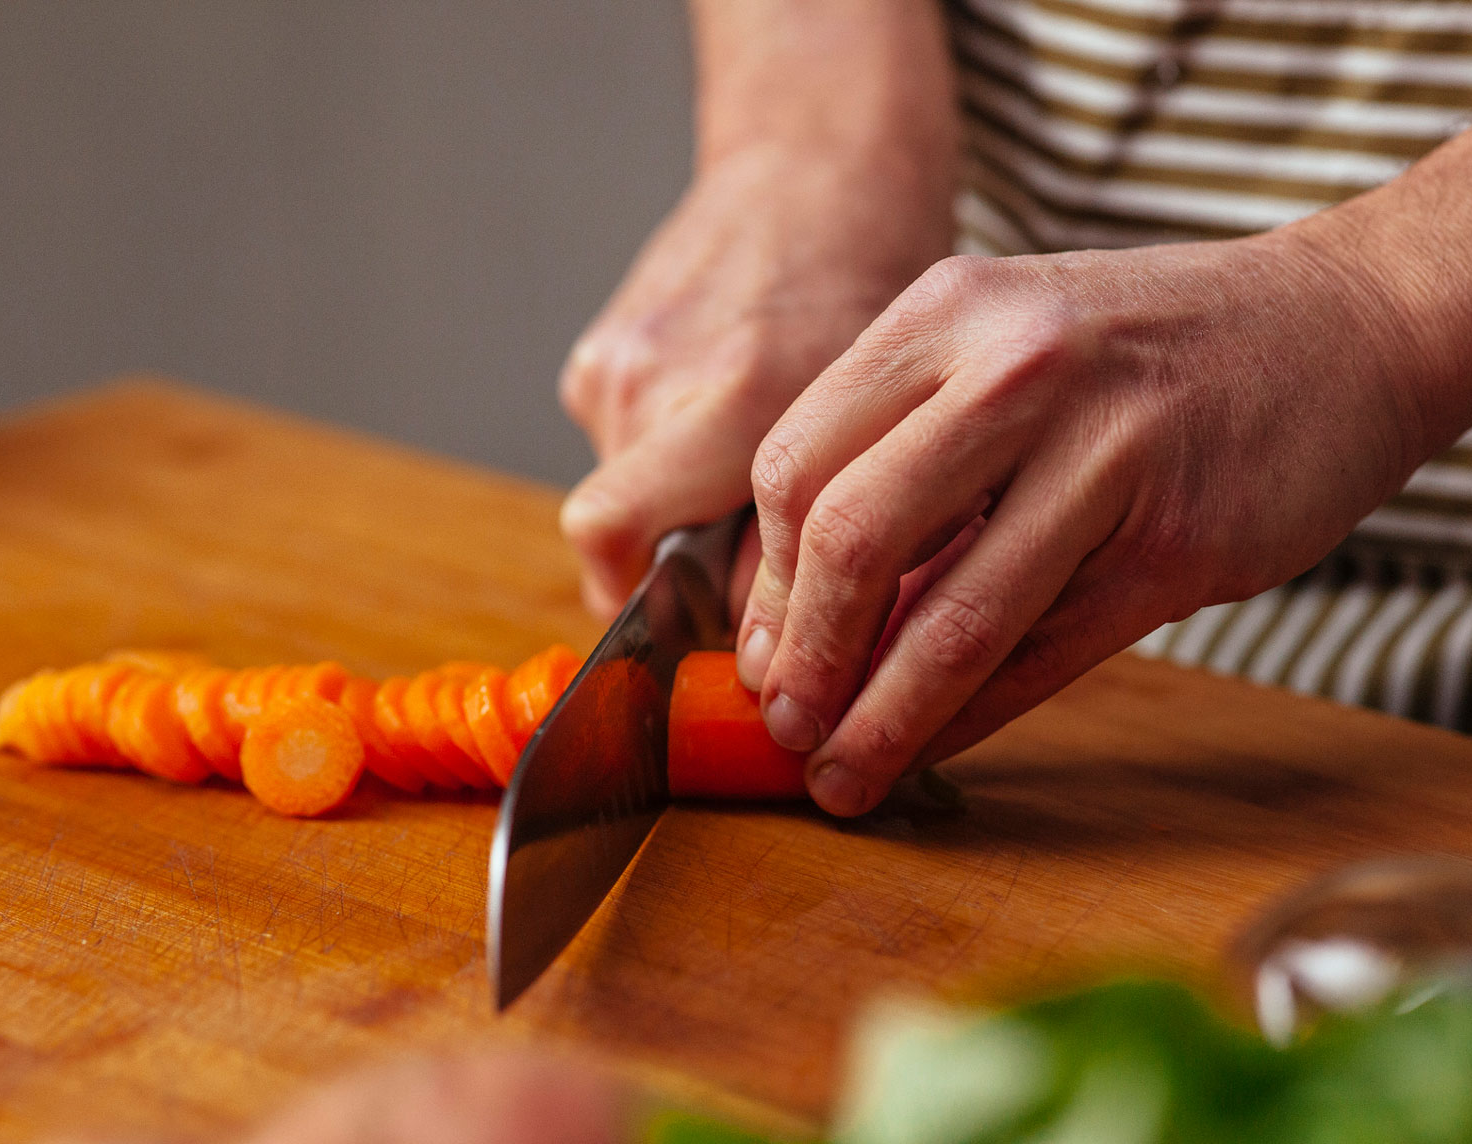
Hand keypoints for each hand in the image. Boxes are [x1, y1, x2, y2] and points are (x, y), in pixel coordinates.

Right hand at [556, 141, 949, 616]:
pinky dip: (674, 455)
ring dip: (683, 507)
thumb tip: (773, 648)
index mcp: (727, 400)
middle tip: (757, 567)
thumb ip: (810, 536)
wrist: (816, 167)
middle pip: (621, 536)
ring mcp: (613, 358)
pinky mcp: (600, 347)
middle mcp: (648, 379)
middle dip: (680, 567)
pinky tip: (731, 416)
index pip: (612, 548)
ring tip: (758, 465)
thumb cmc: (863, 283)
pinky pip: (627, 442)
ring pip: (627, 493)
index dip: (650, 610)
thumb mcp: (871, 417)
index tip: (702, 638)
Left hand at [736, 228, 1446, 815]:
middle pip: (852, 537)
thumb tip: (812, 616)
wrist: (1351, 324)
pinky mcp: (1178, 539)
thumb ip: (911, 454)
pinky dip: (975, 717)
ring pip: (952, 616)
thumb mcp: (1012, 345)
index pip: (796, 462)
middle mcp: (1015, 366)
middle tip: (787, 729)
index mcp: (948, 312)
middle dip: (806, 659)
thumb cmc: (1159, 349)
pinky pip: (1045, 652)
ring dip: (882, 718)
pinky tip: (936, 750)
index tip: (764, 658)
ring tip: (844, 777)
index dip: (770, 583)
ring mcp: (1105, 453)